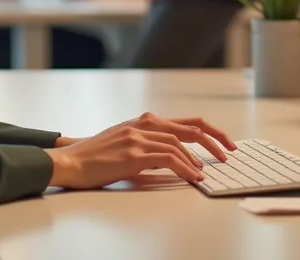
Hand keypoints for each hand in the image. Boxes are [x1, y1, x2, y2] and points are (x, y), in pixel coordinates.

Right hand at [45, 113, 236, 189]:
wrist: (71, 161)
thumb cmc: (96, 156)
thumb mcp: (126, 144)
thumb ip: (150, 146)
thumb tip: (174, 159)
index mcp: (144, 121)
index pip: (185, 122)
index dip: (209, 131)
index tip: (224, 143)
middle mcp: (143, 124)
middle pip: (189, 128)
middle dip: (214, 140)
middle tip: (228, 154)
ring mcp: (138, 137)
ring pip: (179, 144)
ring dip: (197, 160)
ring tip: (206, 173)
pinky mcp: (133, 153)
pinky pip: (168, 158)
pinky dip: (184, 167)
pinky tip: (192, 176)